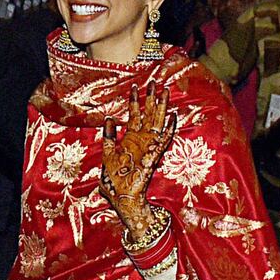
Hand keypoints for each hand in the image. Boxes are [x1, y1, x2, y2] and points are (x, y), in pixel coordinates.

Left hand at [101, 82, 175, 239]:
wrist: (122, 198)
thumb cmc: (114, 181)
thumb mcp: (107, 154)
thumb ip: (108, 136)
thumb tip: (109, 119)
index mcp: (129, 140)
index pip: (134, 115)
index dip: (134, 101)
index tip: (135, 86)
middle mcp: (141, 141)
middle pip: (148, 115)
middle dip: (151, 98)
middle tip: (154, 81)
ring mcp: (148, 147)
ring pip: (157, 122)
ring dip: (161, 107)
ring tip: (165, 91)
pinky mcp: (153, 156)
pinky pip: (163, 141)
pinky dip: (169, 129)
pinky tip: (173, 117)